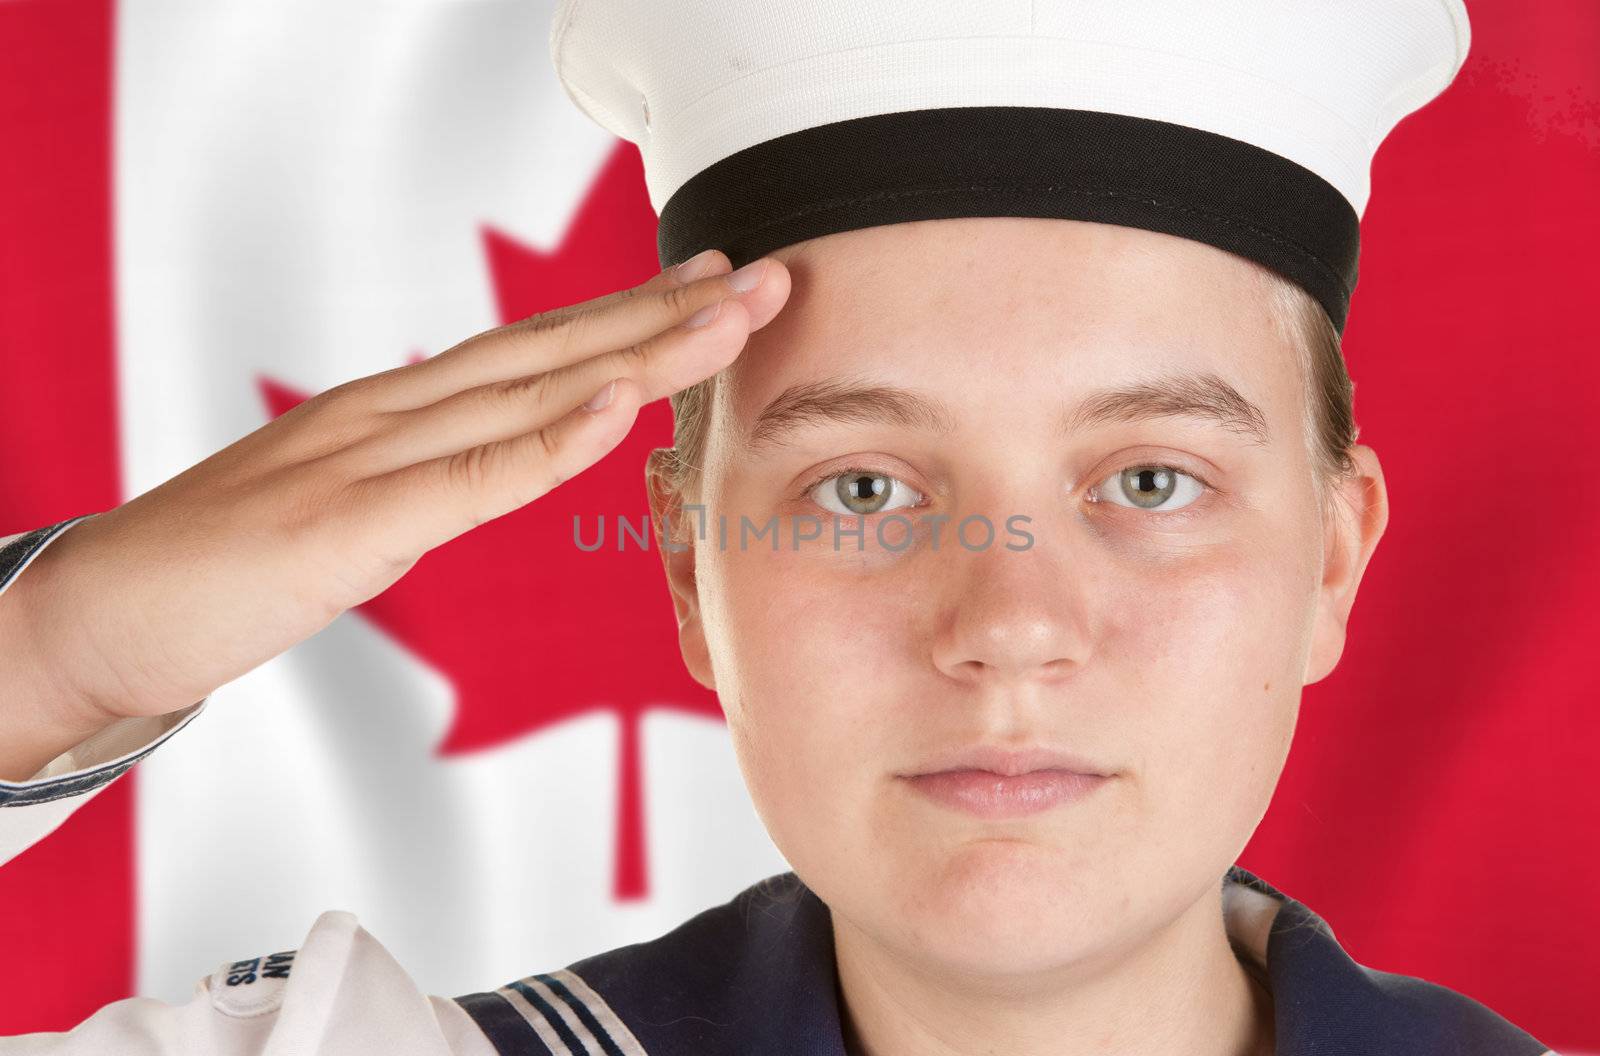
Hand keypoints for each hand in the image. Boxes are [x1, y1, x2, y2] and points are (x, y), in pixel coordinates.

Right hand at [1, 250, 788, 775]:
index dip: (630, 316)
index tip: (710, 291)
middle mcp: (393, 411)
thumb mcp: (353, 513)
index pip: (535, 351)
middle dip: (667, 314)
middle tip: (763, 277)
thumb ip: (426, 484)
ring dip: (640, 351)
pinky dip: (551, 438)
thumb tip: (491, 473)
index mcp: (397, 410)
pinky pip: (469, 475)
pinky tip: (617, 403)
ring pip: (529, 392)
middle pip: (553, 350)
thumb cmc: (223, 567)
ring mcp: (368, 456)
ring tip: (727, 315)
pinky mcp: (346, 521)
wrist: (100, 612)